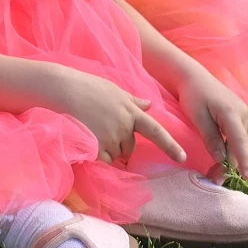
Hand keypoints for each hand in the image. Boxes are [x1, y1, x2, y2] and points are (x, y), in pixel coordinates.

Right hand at [54, 69, 186, 166]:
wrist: (65, 90)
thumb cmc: (88, 87)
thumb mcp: (114, 90)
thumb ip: (132, 101)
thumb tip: (149, 105)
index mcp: (132, 111)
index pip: (156, 131)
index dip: (170, 145)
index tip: (183, 158)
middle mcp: (124, 126)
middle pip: (130, 148)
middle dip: (120, 144)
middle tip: (102, 128)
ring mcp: (111, 137)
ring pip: (116, 154)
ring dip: (108, 149)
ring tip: (93, 129)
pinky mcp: (97, 146)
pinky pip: (104, 160)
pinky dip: (98, 155)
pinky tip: (88, 138)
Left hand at [177, 68, 247, 179]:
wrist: (195, 78)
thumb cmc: (193, 96)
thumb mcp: (198, 118)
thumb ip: (211, 138)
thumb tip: (221, 159)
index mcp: (232, 113)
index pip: (240, 142)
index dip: (244, 161)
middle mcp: (244, 114)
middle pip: (243, 146)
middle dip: (233, 165)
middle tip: (216, 179)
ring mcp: (245, 115)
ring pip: (244, 144)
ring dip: (234, 159)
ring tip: (218, 173)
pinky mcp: (242, 117)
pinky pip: (242, 138)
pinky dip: (234, 150)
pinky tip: (224, 158)